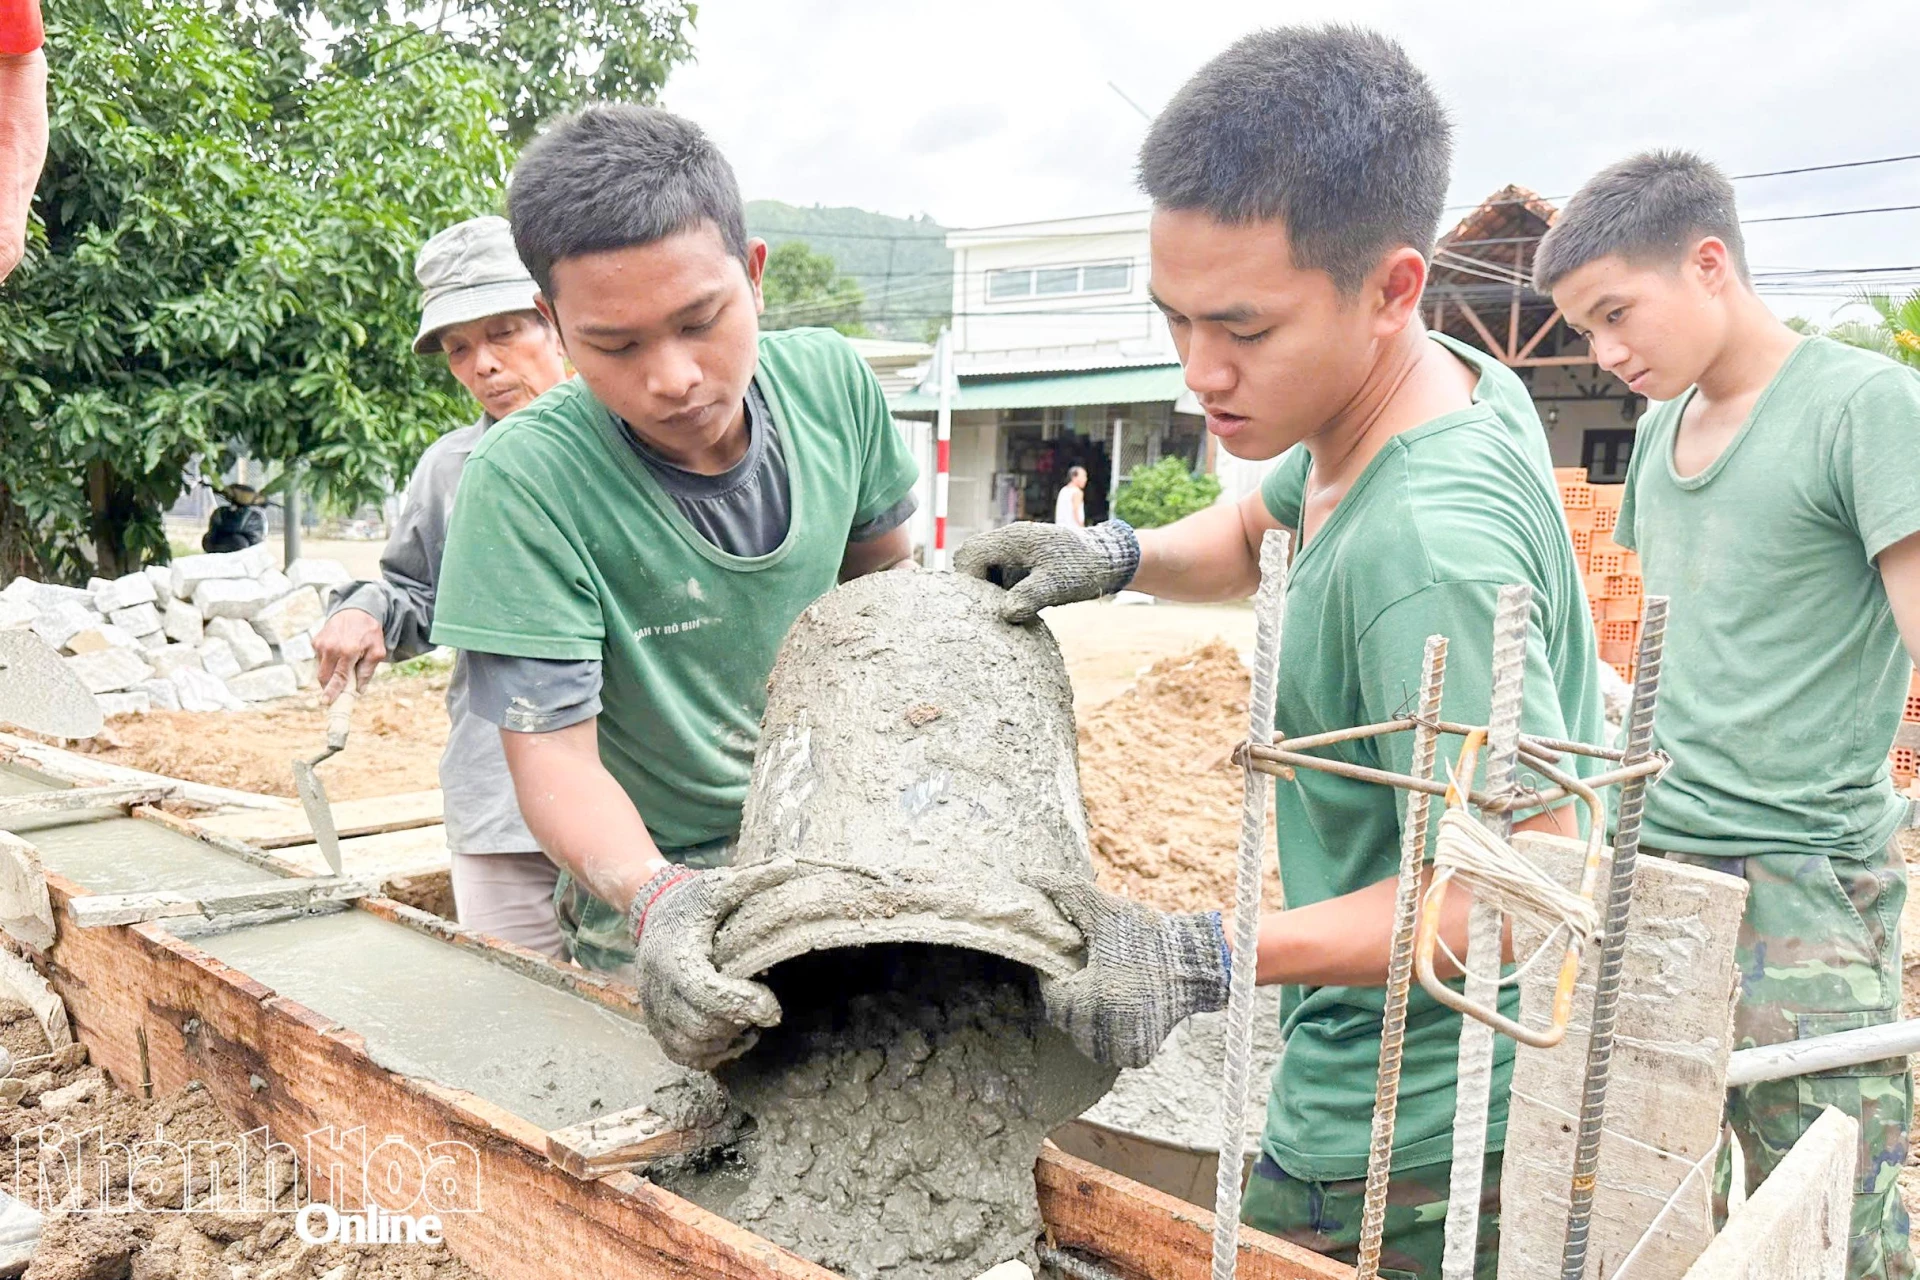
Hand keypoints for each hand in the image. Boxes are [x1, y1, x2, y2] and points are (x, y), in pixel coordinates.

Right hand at [313, 608, 386, 701]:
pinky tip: (339, 653)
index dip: (332, 692)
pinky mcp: (315, 641)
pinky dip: (328, 661)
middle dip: (329, 686)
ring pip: (321, 669)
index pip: (338, 677)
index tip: (326, 702)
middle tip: (336, 691)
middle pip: (324, 676)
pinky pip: (320, 659)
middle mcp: (331, 647)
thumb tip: (358, 690)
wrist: (357, 610)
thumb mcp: (377, 651)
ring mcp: (321, 644)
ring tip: (344, 663)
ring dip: (330, 672)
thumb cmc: (369, 633)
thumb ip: (367, 671)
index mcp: (348, 651)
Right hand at [631, 860, 800, 1069]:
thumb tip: (791, 863)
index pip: (707, 994)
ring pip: (690, 1045)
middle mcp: (660, 988)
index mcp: (676, 957)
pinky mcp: (656, 1022)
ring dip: (724, 1041)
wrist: (649, 911)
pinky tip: (732, 1037)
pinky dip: (708, 1054)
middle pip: (700, 1026)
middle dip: (737, 1022)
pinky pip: (680, 1054)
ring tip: (748, 1024)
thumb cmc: (690, 900)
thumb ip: (753, 878)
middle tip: (763, 1010)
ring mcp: (655, 1009)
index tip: (773, 1007)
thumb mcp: (718, 886)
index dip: (743, 1005)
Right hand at [953, 520, 1139, 623]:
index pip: (969, 554)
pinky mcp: (1022, 562)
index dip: (968, 580)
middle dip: (974, 585)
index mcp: (1013, 539)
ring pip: (984, 567)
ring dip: (987, 589)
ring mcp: (1015, 550)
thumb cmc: (1084, 569)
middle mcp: (1009, 540)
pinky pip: (999, 574)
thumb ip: (1030, 596)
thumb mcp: (1058, 585)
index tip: (982, 604)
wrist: (1108, 560)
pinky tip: (1015, 607)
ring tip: (1004, 610)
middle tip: (989, 609)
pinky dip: (1000, 590)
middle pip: (971, 558)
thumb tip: (1005, 613)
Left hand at [1020, 871, 1229, 1068]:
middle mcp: (1105, 1032)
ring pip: (1083, 1036)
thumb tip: (1030, 873)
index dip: (1059, 975)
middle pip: (1067, 1017)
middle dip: (1073, 994)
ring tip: (1106, 988)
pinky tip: (1120, 1006)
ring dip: (1087, 1015)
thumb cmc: (1149, 936)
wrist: (1198, 963)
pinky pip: (1107, 1047)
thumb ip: (1066, 892)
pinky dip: (1108, 1031)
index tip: (1075, 960)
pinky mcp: (1137, 1054)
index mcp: (1092, 1000)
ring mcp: (1122, 1047)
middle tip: (1092, 972)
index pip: (1054, 995)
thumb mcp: (1105, 910)